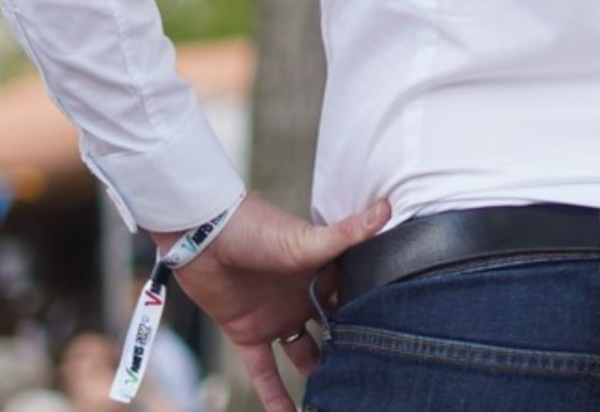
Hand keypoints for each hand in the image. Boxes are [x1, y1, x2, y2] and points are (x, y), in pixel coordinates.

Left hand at [147, 192, 390, 411]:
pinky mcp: (248, 334)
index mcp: (323, 273)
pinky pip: (265, 372)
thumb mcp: (305, 238)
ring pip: (304, 355)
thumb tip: (387, 208)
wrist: (201, 235)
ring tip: (338, 399)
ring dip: (317, 377)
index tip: (398, 341)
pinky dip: (275, 396)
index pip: (355, 301)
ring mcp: (277, 318)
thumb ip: (346, 233)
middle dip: (350, 352)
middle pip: (334, 331)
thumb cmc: (256, 227)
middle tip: (373, 380)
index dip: (373, 320)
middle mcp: (304, 298)